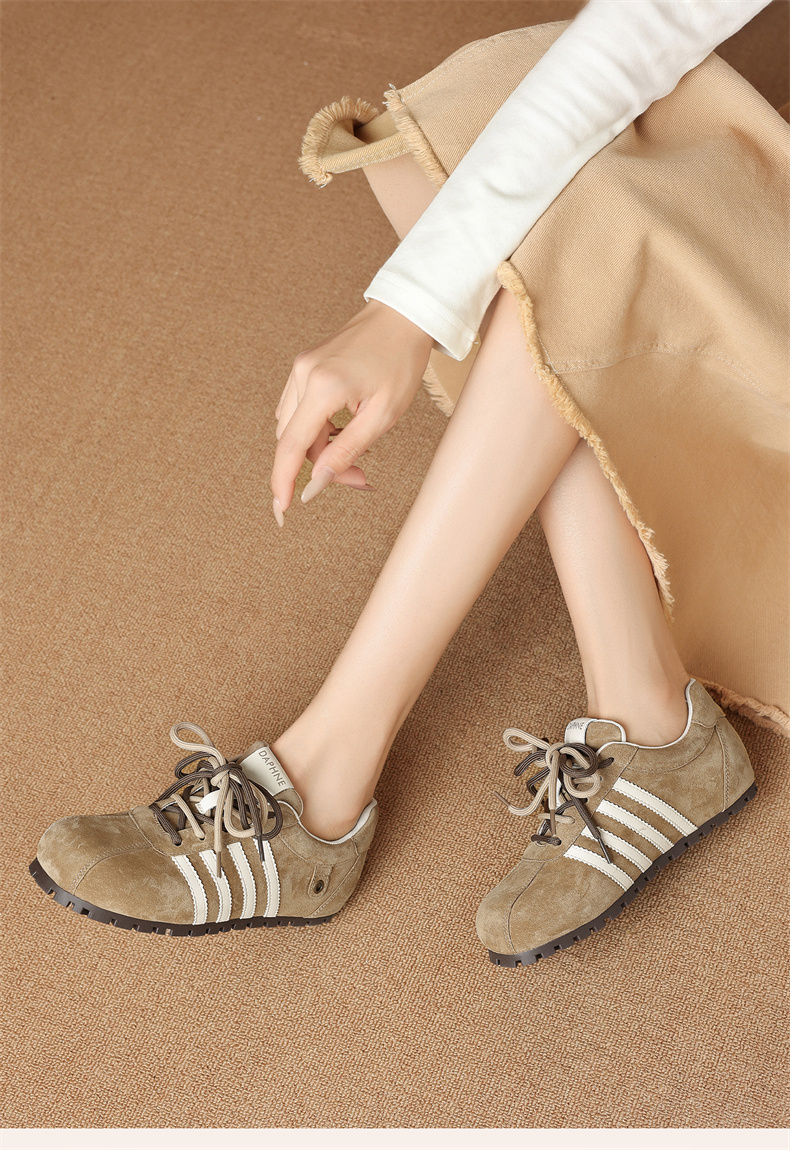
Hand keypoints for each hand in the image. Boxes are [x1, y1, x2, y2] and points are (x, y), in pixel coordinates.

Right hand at [271, 299, 433, 524]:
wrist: (403, 315)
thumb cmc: (400, 362)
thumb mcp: (383, 415)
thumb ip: (347, 451)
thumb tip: (317, 483)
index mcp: (323, 387)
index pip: (292, 446)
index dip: (284, 481)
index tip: (282, 508)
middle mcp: (303, 375)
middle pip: (294, 440)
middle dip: (319, 467)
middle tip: (360, 478)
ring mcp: (300, 368)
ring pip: (294, 427)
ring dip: (319, 450)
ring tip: (356, 456)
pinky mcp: (305, 366)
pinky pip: (299, 410)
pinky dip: (316, 430)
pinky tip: (342, 432)